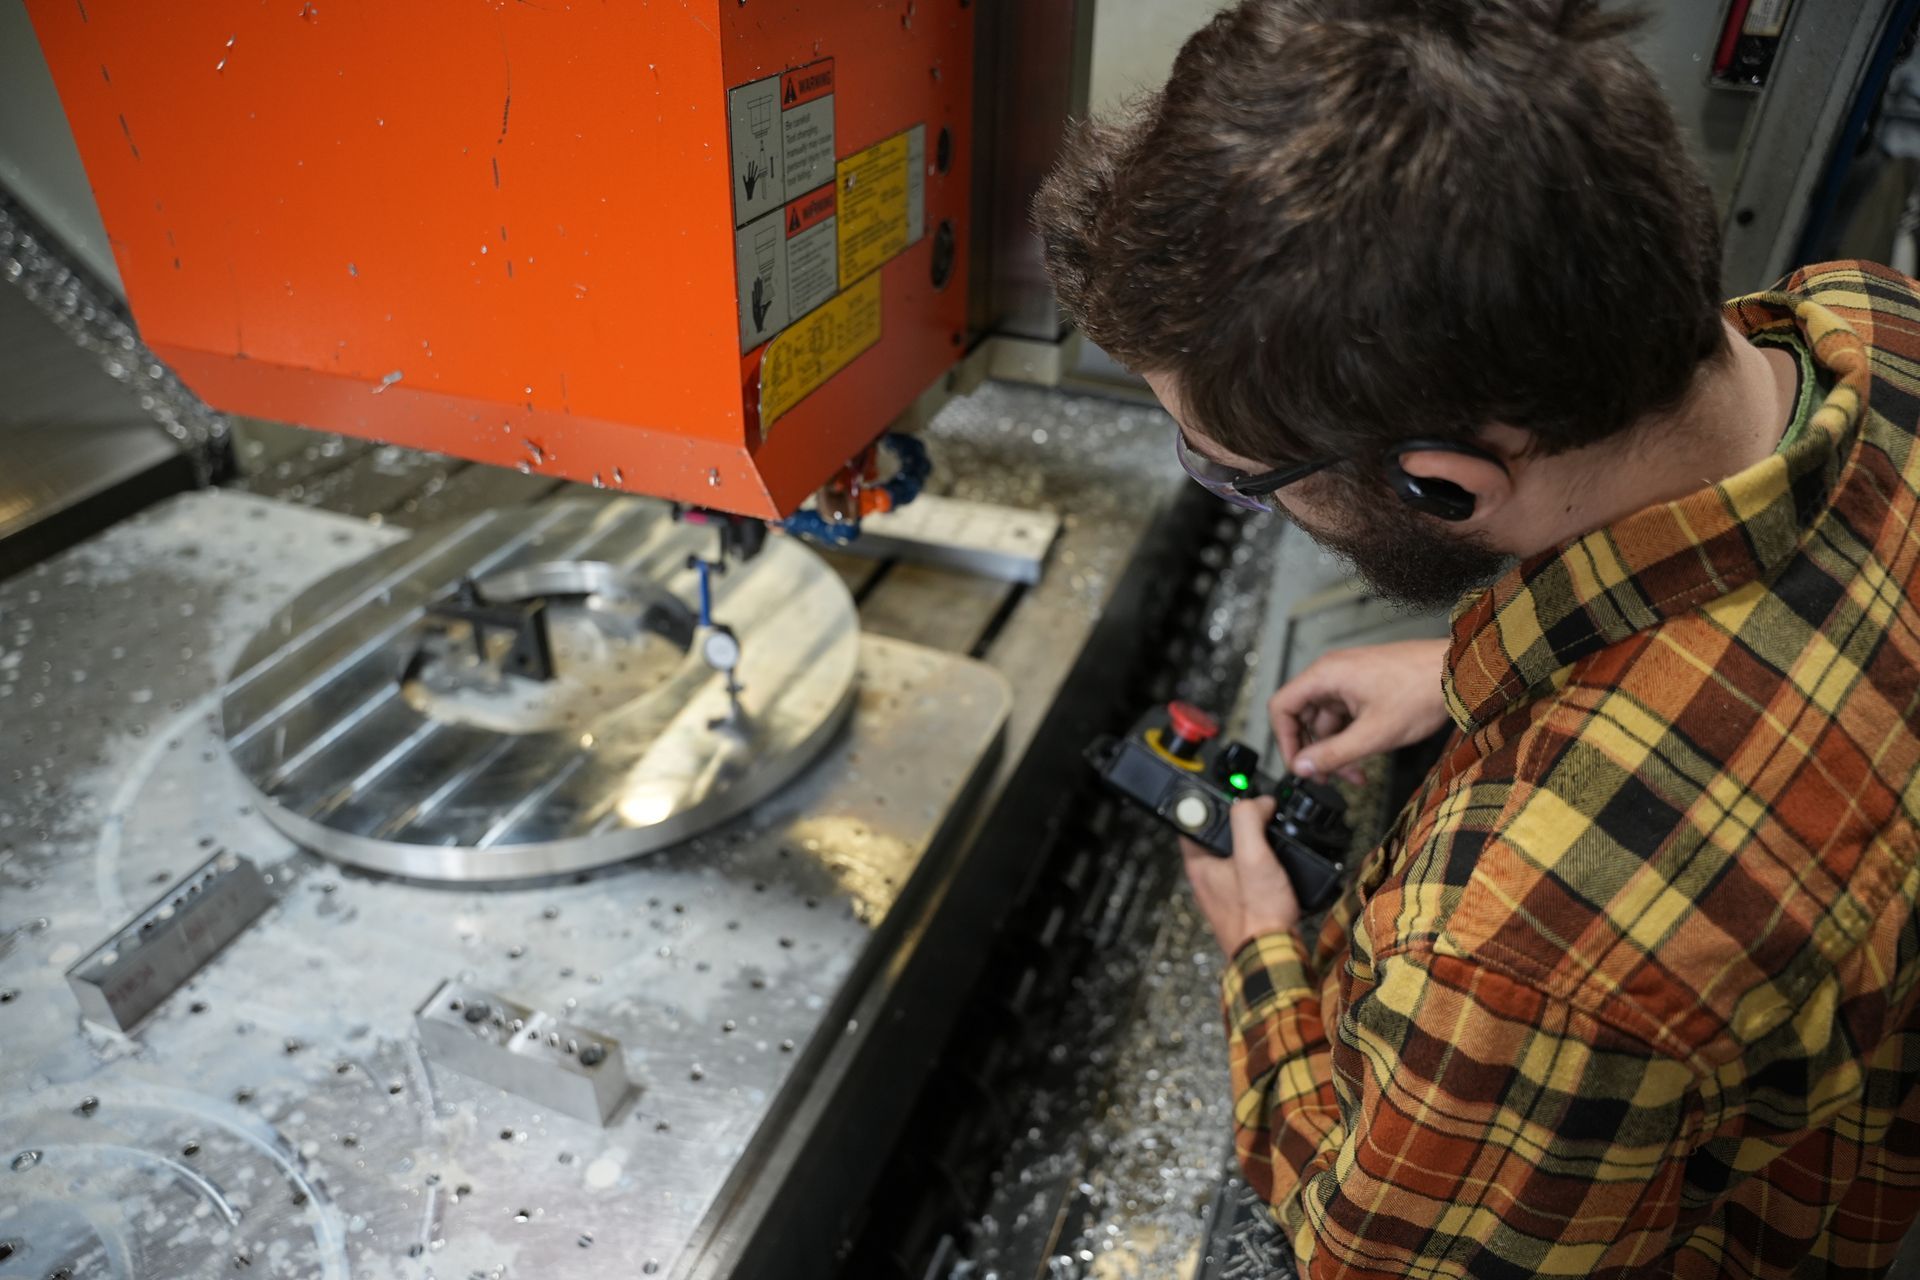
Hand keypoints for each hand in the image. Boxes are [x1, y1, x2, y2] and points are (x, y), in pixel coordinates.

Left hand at [1182, 797, 1300, 955]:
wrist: (1273, 956)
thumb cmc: (1258, 914)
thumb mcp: (1254, 856)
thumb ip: (1249, 821)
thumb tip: (1258, 801)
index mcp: (1199, 863)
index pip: (1192, 820)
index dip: (1210, 802)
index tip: (1231, 794)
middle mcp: (1207, 878)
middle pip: (1217, 836)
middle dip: (1239, 823)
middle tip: (1260, 814)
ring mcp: (1224, 892)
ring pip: (1235, 856)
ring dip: (1254, 845)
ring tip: (1273, 836)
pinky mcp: (1243, 904)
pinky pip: (1249, 875)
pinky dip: (1263, 866)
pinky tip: (1279, 867)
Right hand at [1270, 639, 1450, 783]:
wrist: (1459, 675)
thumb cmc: (1421, 691)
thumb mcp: (1372, 734)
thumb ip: (1332, 754)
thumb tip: (1303, 767)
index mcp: (1326, 675)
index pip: (1282, 707)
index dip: (1284, 740)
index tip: (1298, 765)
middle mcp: (1333, 672)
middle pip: (1305, 716)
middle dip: (1316, 751)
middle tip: (1327, 777)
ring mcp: (1350, 678)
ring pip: (1328, 720)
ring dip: (1337, 748)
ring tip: (1356, 774)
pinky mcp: (1365, 685)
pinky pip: (1346, 714)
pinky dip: (1352, 737)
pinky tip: (1366, 757)